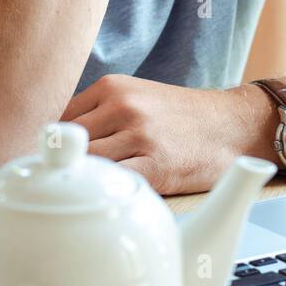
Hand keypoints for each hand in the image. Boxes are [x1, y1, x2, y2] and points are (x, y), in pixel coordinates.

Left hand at [60, 74, 257, 194]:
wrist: (232, 126)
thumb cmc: (180, 118)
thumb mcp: (137, 96)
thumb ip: (99, 113)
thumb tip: (55, 142)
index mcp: (112, 87)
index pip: (61, 118)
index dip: (55, 145)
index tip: (53, 163)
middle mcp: (122, 106)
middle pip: (68, 143)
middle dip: (62, 165)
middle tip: (60, 184)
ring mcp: (139, 136)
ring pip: (87, 164)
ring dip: (82, 182)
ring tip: (83, 194)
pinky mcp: (156, 167)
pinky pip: (113, 183)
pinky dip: (106, 193)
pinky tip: (108, 199)